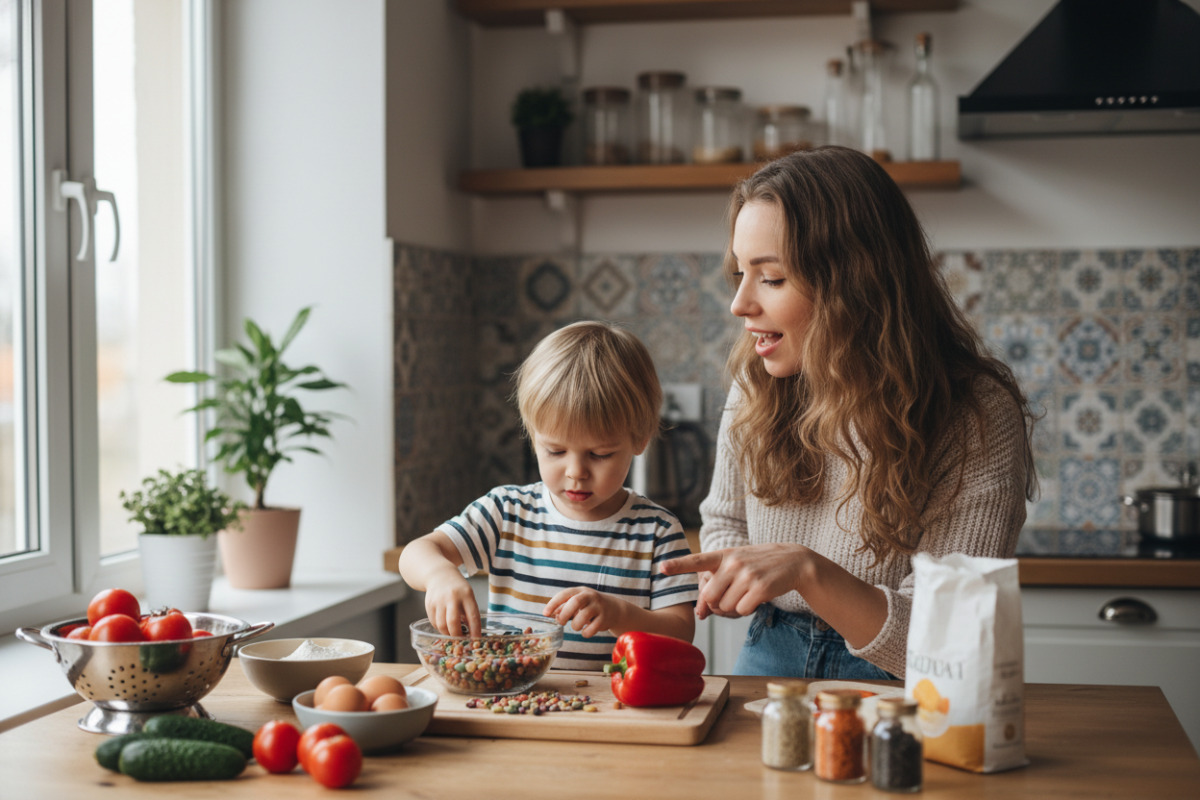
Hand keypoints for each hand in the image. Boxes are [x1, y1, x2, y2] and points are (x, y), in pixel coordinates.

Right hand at [423, 567, 480, 637]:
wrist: (439, 575)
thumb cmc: (458, 588)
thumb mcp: (468, 595)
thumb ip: (470, 612)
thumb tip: (472, 634)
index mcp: (466, 594)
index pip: (472, 616)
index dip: (475, 631)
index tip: (476, 640)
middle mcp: (452, 597)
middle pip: (453, 623)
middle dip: (457, 636)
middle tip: (461, 641)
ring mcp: (439, 601)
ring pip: (442, 625)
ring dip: (448, 633)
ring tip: (452, 633)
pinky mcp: (429, 605)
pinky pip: (434, 623)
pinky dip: (440, 628)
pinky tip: (444, 626)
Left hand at [544, 587, 618, 637]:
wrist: (615, 609)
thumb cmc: (590, 606)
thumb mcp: (578, 602)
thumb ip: (564, 607)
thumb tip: (550, 614)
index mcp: (580, 591)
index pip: (564, 594)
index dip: (553, 603)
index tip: (545, 613)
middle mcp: (590, 596)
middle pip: (574, 602)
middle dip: (564, 614)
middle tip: (561, 622)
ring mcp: (598, 607)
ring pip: (583, 617)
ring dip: (575, 625)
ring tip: (576, 626)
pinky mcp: (604, 618)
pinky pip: (592, 629)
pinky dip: (585, 633)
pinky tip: (586, 631)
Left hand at [661, 544, 808, 618]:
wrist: (793, 561)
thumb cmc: (758, 566)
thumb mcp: (735, 568)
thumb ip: (715, 586)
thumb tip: (700, 614)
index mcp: (724, 555)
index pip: (697, 560)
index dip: (679, 565)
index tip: (661, 568)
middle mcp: (733, 562)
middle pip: (709, 597)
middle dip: (717, 604)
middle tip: (731, 597)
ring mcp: (747, 574)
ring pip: (725, 606)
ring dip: (733, 607)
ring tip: (746, 593)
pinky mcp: (760, 588)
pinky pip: (742, 611)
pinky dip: (747, 610)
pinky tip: (756, 598)